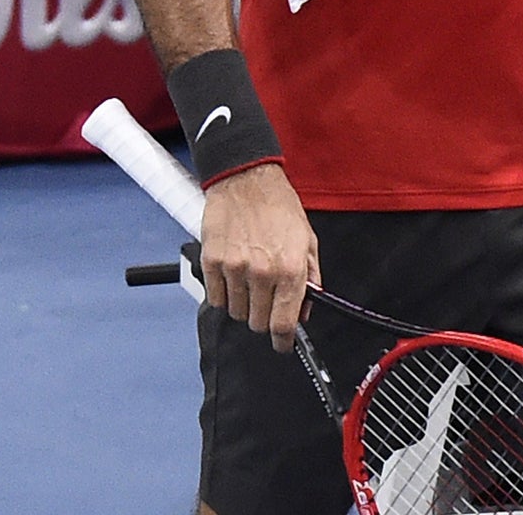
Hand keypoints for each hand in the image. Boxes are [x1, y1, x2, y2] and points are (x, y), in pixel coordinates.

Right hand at [198, 162, 318, 352]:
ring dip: (243, 305)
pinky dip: (223, 294)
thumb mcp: (307, 241)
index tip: (282, 345)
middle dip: (263, 318)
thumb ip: (311, 279)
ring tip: (248, 282)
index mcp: (290, 269)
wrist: (245, 178)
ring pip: (235, 311)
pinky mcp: (211, 260)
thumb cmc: (277, 205)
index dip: (283, 342)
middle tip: (265, 301)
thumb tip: (305, 309)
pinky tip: (231, 278)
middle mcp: (262, 272)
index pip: (284, 324)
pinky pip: (215, 296)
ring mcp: (234, 267)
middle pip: (258, 323)